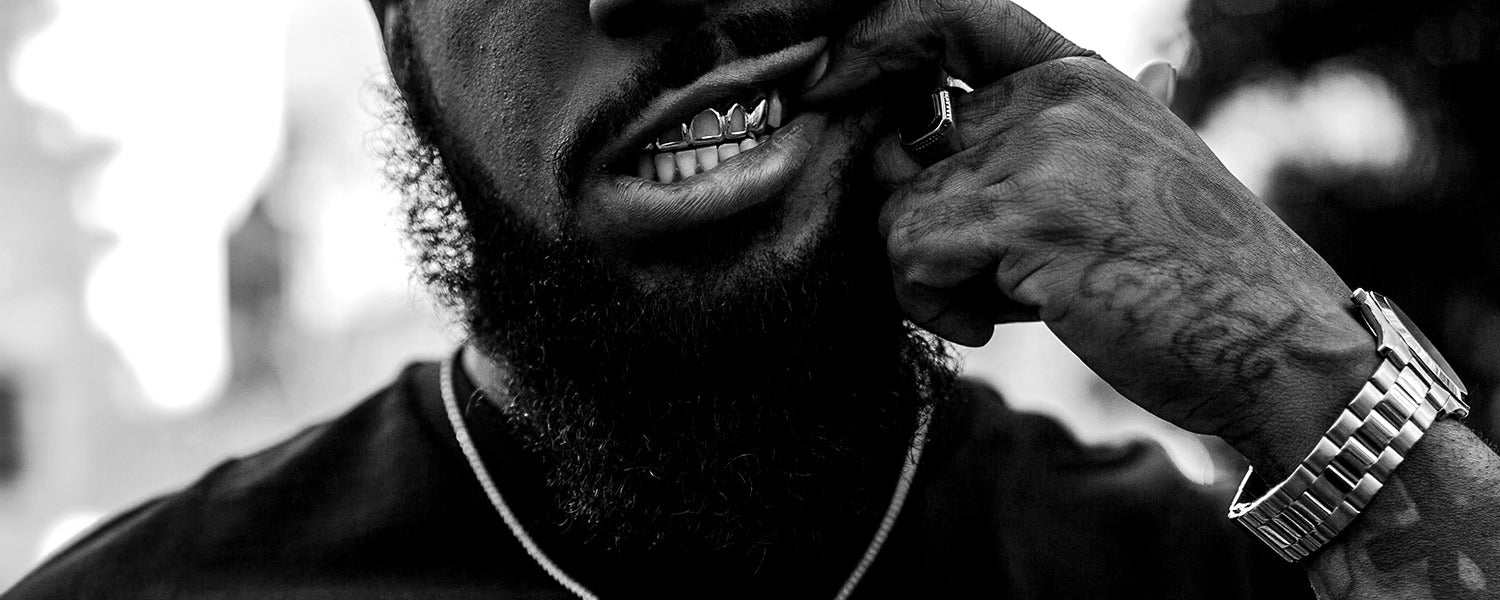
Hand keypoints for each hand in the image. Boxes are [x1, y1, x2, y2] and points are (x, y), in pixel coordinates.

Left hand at [806, 0, 1378, 468]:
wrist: (1280, 344)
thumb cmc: (1207, 274)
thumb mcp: (1154, 166)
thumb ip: (1091, 127)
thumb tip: (1102, 77)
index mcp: (1080, 76)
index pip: (950, 17)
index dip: (876, 41)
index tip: (828, 85)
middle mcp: (1056, 98)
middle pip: (906, 152)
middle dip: (930, 228)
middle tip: (992, 276)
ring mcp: (1042, 152)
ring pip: (896, 211)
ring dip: (931, 278)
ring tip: (1004, 305)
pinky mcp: (1027, 218)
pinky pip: (909, 254)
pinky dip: (932, 306)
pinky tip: (995, 326)